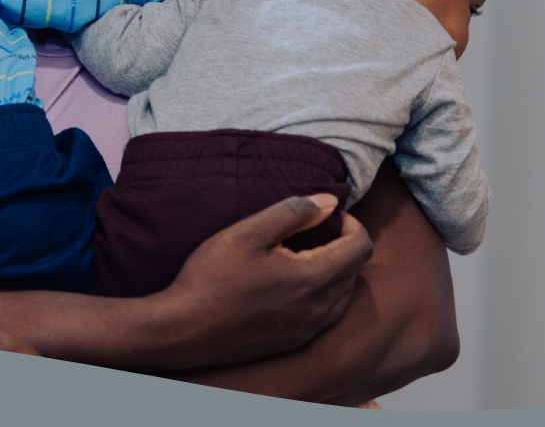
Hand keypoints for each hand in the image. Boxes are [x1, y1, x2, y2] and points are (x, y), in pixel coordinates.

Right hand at [150, 194, 372, 369]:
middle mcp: (319, 309)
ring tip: (305, 254)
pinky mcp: (295, 342)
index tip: (330, 214)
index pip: (361, 247)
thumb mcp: (247, 232)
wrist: (184, 331)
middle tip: (316, 229)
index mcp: (312, 279)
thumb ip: (293, 212)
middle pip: (355, 271)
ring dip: (336, 270)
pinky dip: (324, 293)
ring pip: (344, 295)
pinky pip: (328, 314)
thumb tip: (329, 201)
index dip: (353, 224)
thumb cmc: (211, 277)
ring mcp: (308, 330)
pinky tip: (294, 283)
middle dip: (344, 244)